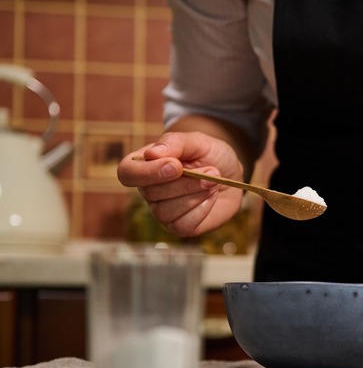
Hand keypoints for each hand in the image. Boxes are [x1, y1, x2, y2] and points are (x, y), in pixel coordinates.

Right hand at [117, 131, 244, 236]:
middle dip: (186, 183)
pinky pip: (182, 226)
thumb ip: (175, 142)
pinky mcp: (179, 226)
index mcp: (144, 164)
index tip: (177, 166)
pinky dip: (201, 210)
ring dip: (195, 195)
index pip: (127, 173)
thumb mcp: (197, 140)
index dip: (148, 172)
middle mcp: (148, 190)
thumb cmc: (209, 155)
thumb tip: (152, 153)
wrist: (231, 173)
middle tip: (212, 171)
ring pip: (165, 212)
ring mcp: (162, 211)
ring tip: (213, 181)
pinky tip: (211, 197)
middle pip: (151, 194)